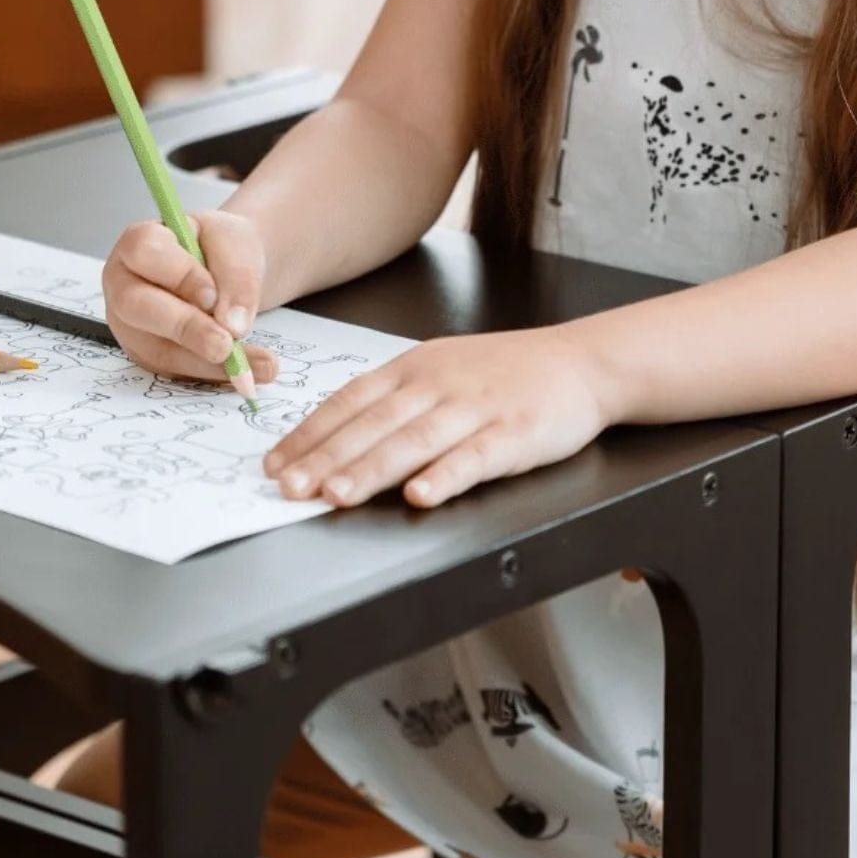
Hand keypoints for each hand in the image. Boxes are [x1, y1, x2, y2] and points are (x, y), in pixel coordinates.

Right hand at [103, 211, 278, 385]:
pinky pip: (180, 371)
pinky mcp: (152, 355)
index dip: (178, 275)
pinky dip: (217, 374)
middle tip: (225, 344)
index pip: (145, 252)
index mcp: (138, 242)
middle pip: (138, 308)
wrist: (226, 268)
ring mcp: (134, 325)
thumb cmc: (220, 248)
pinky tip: (249, 375)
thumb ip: (236, 276)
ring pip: (161, 349)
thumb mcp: (235, 244)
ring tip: (259, 365)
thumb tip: (233, 326)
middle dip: (186, 329)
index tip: (212, 295)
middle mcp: (125, 285)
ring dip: (209, 363)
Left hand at [261, 327, 610, 507]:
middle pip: (374, 423)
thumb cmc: (506, 372)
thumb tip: (336, 436)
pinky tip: (422, 495)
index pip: (350, 401)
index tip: (274, 463)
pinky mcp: (515, 433)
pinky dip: (446, 476)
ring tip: (336, 494)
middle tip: (289, 488)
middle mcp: (439, 384)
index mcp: (415, 368)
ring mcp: (477, 407)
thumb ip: (395, 400)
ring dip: (372, 469)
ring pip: (415, 440)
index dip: (310, 433)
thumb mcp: (443, 370)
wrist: (581, 362)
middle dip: (326, 457)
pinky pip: (475, 457)